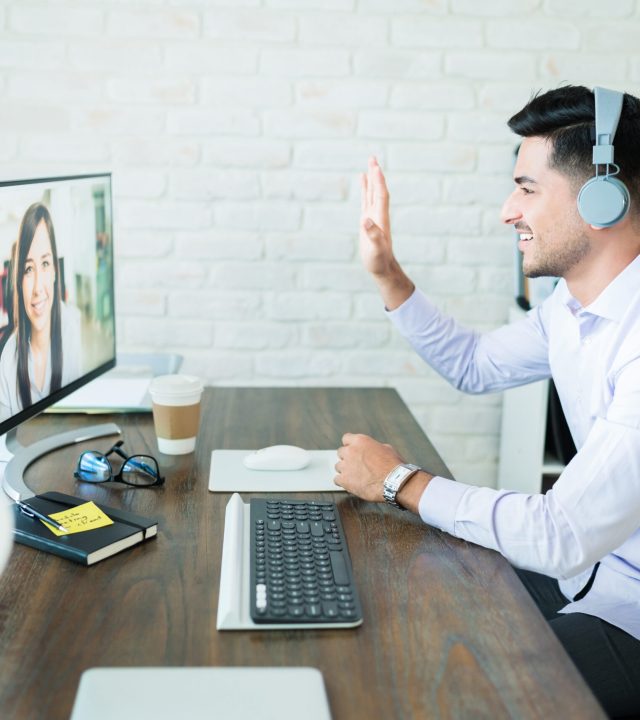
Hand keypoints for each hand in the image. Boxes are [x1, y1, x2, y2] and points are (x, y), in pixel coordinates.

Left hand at [334, 432, 404, 502]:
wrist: (394, 482)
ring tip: (356, 476)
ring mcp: (346, 466)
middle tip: (356, 465)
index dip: (350, 445)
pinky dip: (343, 482)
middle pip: (341, 452)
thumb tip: (372, 450)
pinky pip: (336, 480)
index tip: (353, 451)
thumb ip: (374, 447)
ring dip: (345, 470)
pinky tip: (351, 484)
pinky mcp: (344, 480)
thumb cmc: (393, 466)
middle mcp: (350, 451)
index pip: (346, 438)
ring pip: (338, 466)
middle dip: (347, 458)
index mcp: (360, 441)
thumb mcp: (387, 449)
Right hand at [359, 156, 392, 277]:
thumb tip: (365, 221)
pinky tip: (363, 180)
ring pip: (372, 192)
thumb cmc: (379, 260)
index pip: (381, 195)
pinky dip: (365, 189)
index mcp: (381, 218)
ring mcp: (373, 216)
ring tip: (370, 162)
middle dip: (375, 174)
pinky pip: (366, 200)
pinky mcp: (367, 220)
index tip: (375, 167)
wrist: (382, 268)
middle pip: (378, 190)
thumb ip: (372, 235)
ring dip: (371, 178)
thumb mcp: (376, 249)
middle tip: (372, 157)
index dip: (378, 182)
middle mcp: (378, 214)